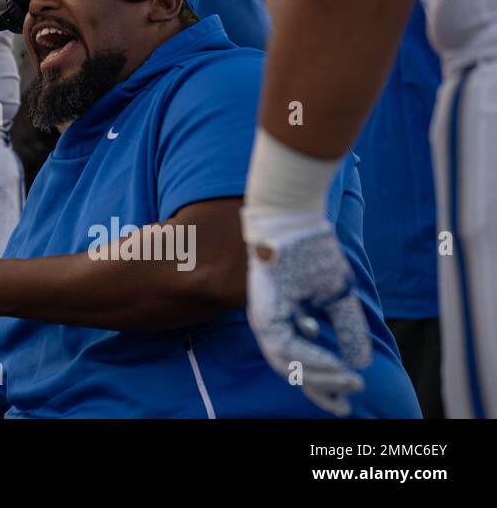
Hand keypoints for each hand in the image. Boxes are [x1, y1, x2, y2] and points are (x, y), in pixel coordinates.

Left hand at [243, 209, 371, 415]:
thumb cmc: (312, 252)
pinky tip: (335, 365)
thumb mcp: (337, 296)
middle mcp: (271, 321)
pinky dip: (311, 359)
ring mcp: (265, 317)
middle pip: (291, 368)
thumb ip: (346, 328)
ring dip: (320, 376)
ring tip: (349, 382)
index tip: (345, 403)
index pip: (301, 360)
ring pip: (287, 362)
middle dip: (320, 388)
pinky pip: (286, 346)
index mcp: (286, 318)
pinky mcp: (264, 311)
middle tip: (347, 403)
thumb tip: (360, 363)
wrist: (295, 221)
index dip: (324, 383)